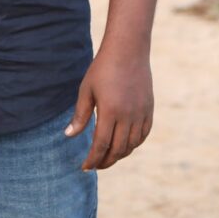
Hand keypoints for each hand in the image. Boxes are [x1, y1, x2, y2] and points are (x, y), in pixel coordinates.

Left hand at [65, 47, 153, 169]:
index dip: (93, 159)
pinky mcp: (149, 110)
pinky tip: (124, 145)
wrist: (128, 50)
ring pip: (131, 145)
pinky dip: (133, 144)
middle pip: (117, 150)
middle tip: (95, 165)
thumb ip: (80, 115)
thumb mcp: (86, 90)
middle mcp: (127, 116)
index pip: (101, 145)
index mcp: (109, 111)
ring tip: (108, 156)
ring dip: (119, 154)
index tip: (85, 167)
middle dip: (105, 161)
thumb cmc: (102, 68)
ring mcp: (140, 114)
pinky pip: (143, 135)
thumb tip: (68, 136)